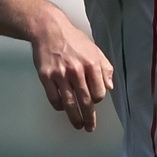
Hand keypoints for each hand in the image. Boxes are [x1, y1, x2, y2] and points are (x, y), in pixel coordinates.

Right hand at [31, 14, 114, 130]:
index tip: (94, 101)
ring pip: (69, 103)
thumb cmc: (73, 39)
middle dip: (89, 118)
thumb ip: (105, 68)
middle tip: (89, 127)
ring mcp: (60, 75)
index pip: (99, 92)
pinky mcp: (46, 76)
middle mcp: (77, 71)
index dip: (97, 99)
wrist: (49, 29)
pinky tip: (62, 108)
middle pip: (85, 101)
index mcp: (91, 64)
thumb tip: (110, 87)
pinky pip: (54, 98)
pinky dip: (59, 106)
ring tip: (78, 125)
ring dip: (75, 117)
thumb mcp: (94, 50)